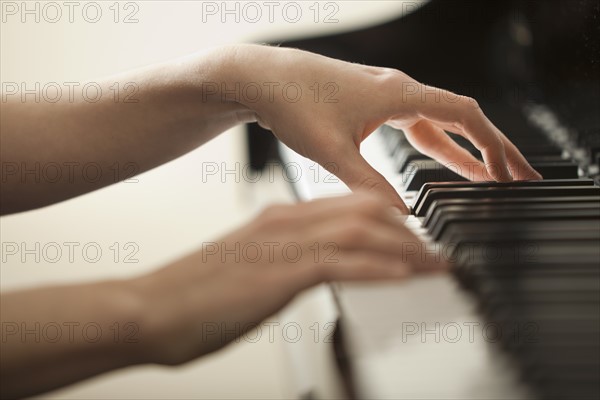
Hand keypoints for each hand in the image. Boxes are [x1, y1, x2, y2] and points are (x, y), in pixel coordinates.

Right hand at [131, 193, 447, 364]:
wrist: (147, 309)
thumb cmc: (193, 295)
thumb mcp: (249, 267)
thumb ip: (283, 260)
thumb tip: (314, 269)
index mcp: (278, 219)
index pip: (348, 208)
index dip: (390, 221)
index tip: (415, 238)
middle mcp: (283, 223)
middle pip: (363, 213)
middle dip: (408, 233)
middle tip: (436, 252)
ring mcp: (280, 247)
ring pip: (360, 235)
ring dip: (404, 250)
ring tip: (434, 266)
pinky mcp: (275, 276)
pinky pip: (338, 265)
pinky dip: (377, 269)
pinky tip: (404, 276)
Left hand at [232, 45, 541, 212]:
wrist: (261, 78)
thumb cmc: (291, 101)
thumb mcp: (330, 150)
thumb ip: (367, 184)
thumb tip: (400, 215)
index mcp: (398, 94)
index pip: (464, 116)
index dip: (492, 146)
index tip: (511, 173)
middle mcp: (397, 90)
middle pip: (461, 118)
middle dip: (492, 149)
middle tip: (518, 176)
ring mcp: (384, 97)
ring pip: (438, 124)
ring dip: (463, 150)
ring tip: (487, 177)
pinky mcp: (370, 105)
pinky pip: (415, 125)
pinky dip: (435, 145)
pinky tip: (440, 162)